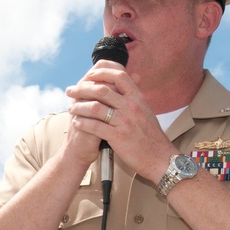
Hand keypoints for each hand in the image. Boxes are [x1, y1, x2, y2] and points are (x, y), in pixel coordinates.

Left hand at [66, 61, 172, 180]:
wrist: (159, 157)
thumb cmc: (150, 135)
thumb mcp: (145, 110)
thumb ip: (133, 96)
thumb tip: (128, 81)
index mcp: (137, 98)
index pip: (119, 76)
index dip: (102, 73)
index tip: (89, 75)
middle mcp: (131, 107)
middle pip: (102, 90)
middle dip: (82, 88)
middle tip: (70, 91)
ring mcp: (125, 121)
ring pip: (95, 108)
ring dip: (79, 107)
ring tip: (71, 108)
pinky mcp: (118, 137)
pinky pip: (95, 127)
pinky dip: (83, 123)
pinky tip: (76, 123)